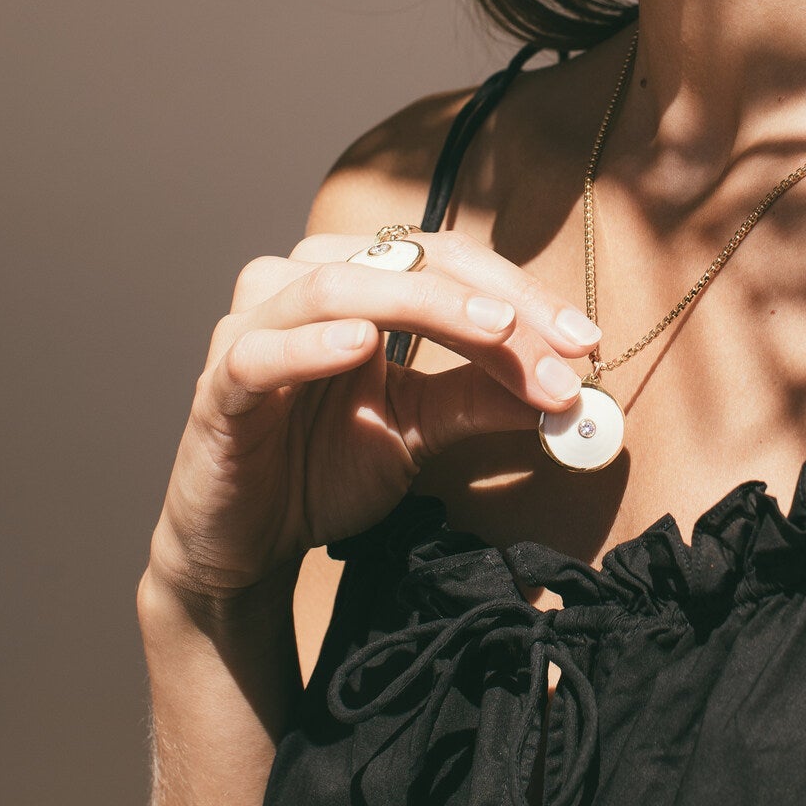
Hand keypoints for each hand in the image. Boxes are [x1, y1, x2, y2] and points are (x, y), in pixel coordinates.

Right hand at [148, 230, 600, 602]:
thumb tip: (569, 390)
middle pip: (405, 261)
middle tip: (560, 350)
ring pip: (339, 287)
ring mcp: (253, 327)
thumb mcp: (420, 430)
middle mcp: (301, 284)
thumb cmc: (323, 467)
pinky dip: (313, 345)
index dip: (520, 294)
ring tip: (494, 332)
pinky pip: (264, 352)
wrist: (245, 544)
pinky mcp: (219, 384)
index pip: (447, 261)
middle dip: (492, 304)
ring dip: (425, 308)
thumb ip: (481, 398)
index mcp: (355, 282)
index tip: (586, 341)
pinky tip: (362, 347)